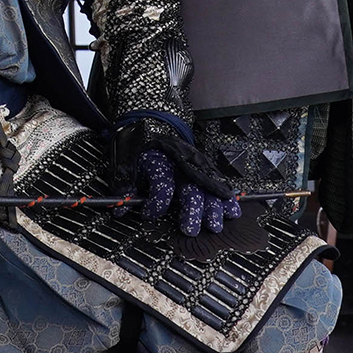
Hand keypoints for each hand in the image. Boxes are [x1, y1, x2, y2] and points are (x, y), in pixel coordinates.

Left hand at [112, 116, 241, 236]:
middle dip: (192, 211)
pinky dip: (226, 195)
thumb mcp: (123, 159)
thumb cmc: (138, 144)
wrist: (151, 121)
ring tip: (216, 225)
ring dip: (213, 207)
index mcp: (158, 160)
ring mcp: (194, 163)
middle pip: (190, 188)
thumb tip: (120, 208)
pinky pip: (218, 179)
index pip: (162, 186)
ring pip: (208, 186)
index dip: (156, 204)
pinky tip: (232, 209)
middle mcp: (179, 163)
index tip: (148, 214)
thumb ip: (123, 184)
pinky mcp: (203, 164)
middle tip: (191, 230)